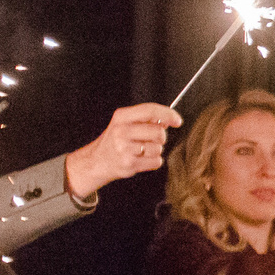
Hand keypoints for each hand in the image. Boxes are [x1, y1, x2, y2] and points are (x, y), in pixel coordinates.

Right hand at [64, 103, 181, 199]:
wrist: (96, 161)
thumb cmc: (115, 141)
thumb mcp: (124, 123)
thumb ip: (145, 119)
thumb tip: (169, 120)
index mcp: (121, 117)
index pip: (150, 110)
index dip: (168, 114)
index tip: (178, 121)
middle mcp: (121, 131)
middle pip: (158, 132)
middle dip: (160, 138)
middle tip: (150, 140)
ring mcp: (124, 148)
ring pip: (158, 148)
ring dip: (155, 151)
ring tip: (141, 151)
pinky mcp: (129, 163)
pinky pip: (156, 161)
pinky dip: (153, 161)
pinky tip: (141, 159)